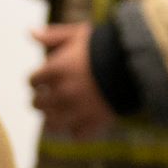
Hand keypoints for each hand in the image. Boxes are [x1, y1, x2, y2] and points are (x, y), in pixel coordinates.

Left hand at [29, 21, 114, 140]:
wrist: (137, 61)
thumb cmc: (105, 45)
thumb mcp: (79, 34)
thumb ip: (54, 35)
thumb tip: (30, 32)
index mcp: (56, 70)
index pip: (32, 81)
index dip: (37, 80)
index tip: (44, 80)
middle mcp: (63, 92)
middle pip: (37, 104)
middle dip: (41, 99)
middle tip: (49, 96)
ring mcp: (78, 110)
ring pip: (52, 124)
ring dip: (52, 118)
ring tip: (60, 112)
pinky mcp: (95, 122)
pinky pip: (77, 134)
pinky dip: (76, 130)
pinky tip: (80, 122)